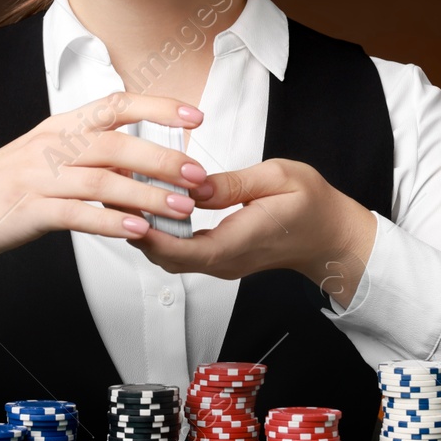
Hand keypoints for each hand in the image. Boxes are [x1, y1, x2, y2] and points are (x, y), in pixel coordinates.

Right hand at [0, 92, 209, 296]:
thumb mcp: (44, 156)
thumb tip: (138, 159)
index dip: (158, 107)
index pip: (115, 105)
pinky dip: (111, 222)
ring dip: (148, 195)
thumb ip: (87, 153)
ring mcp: (40, 178)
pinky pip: (79, 215)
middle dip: (163, 158)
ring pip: (104, 181)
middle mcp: (51, 145)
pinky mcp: (31, 211)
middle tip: (199, 174)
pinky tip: (139, 231)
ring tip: (181, 207)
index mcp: (59, 127)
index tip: (195, 116)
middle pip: (117, 144)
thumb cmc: (2, 186)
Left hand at [119, 158, 378, 304]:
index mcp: (238, 243)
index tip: (121, 207)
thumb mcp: (279, 177)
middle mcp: (223, 261)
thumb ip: (234, 184)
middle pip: (164, 256)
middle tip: (109, 191)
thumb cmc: (311, 205)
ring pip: (168, 256)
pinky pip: (180, 251)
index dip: (146, 233)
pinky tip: (148, 204)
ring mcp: (220, 263)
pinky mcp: (218, 258)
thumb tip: (195, 187)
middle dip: (133, 228)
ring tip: (122, 194)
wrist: (331, 238)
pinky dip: (159, 232)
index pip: (180, 249)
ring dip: (143, 230)